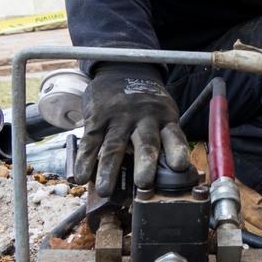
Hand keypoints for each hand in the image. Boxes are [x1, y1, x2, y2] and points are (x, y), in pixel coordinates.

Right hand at [73, 64, 190, 194]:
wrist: (122, 70)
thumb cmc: (147, 103)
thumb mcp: (162, 114)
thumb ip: (164, 141)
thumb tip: (171, 179)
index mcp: (164, 120)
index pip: (174, 136)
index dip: (177, 150)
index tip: (180, 167)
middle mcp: (143, 118)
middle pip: (145, 142)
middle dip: (145, 163)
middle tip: (143, 183)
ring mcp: (119, 118)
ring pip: (114, 146)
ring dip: (109, 170)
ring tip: (106, 191)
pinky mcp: (98, 118)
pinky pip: (90, 141)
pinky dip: (85, 160)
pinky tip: (82, 177)